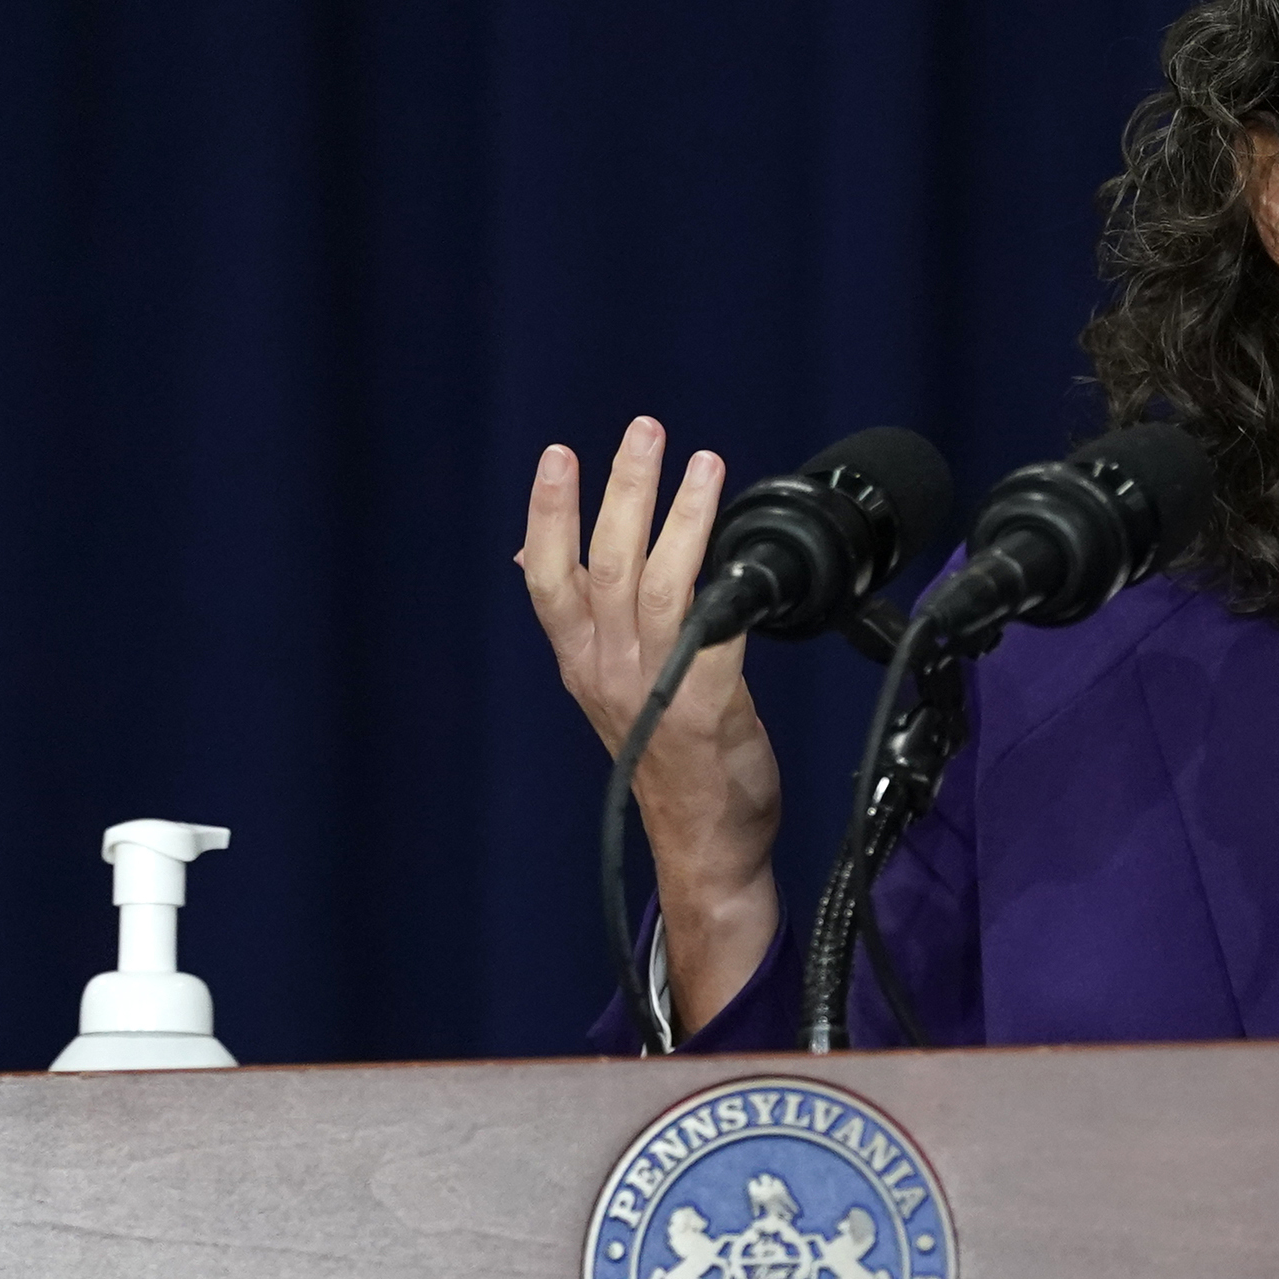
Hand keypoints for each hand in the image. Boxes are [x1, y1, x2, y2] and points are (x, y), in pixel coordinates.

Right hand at [519, 418, 782, 1031]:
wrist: (703, 846)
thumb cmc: (664, 765)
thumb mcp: (607, 690)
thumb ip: (581, 625)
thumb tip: (534, 562)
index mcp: (581, 663)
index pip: (547, 576)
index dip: (547, 513)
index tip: (556, 456)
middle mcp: (608, 668)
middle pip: (606, 562)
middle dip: (623, 489)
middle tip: (644, 431)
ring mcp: (656, 684)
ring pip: (658, 581)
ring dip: (680, 516)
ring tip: (701, 463)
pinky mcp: (708, 702)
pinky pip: (717, 626)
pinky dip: (727, 581)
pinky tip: (744, 546)